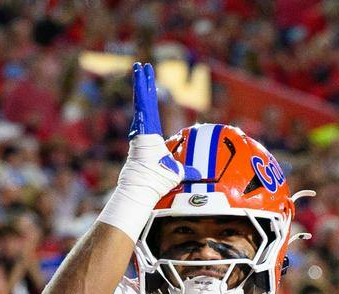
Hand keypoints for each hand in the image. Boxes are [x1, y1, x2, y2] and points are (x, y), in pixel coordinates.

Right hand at [121, 61, 182, 198]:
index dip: (152, 95)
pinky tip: (139, 79)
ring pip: (142, 100)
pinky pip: (141, 106)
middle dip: (145, 83)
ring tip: (139, 66)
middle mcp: (144, 127)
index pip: (152, 110)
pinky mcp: (139, 127)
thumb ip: (188, 170)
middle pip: (146, 100)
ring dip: (141, 82)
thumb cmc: (157, 179)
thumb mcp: (178, 172)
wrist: (145, 182)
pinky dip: (139, 92)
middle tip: (143, 66)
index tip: (151, 82)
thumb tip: (199, 174)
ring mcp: (140, 126)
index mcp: (152, 134)